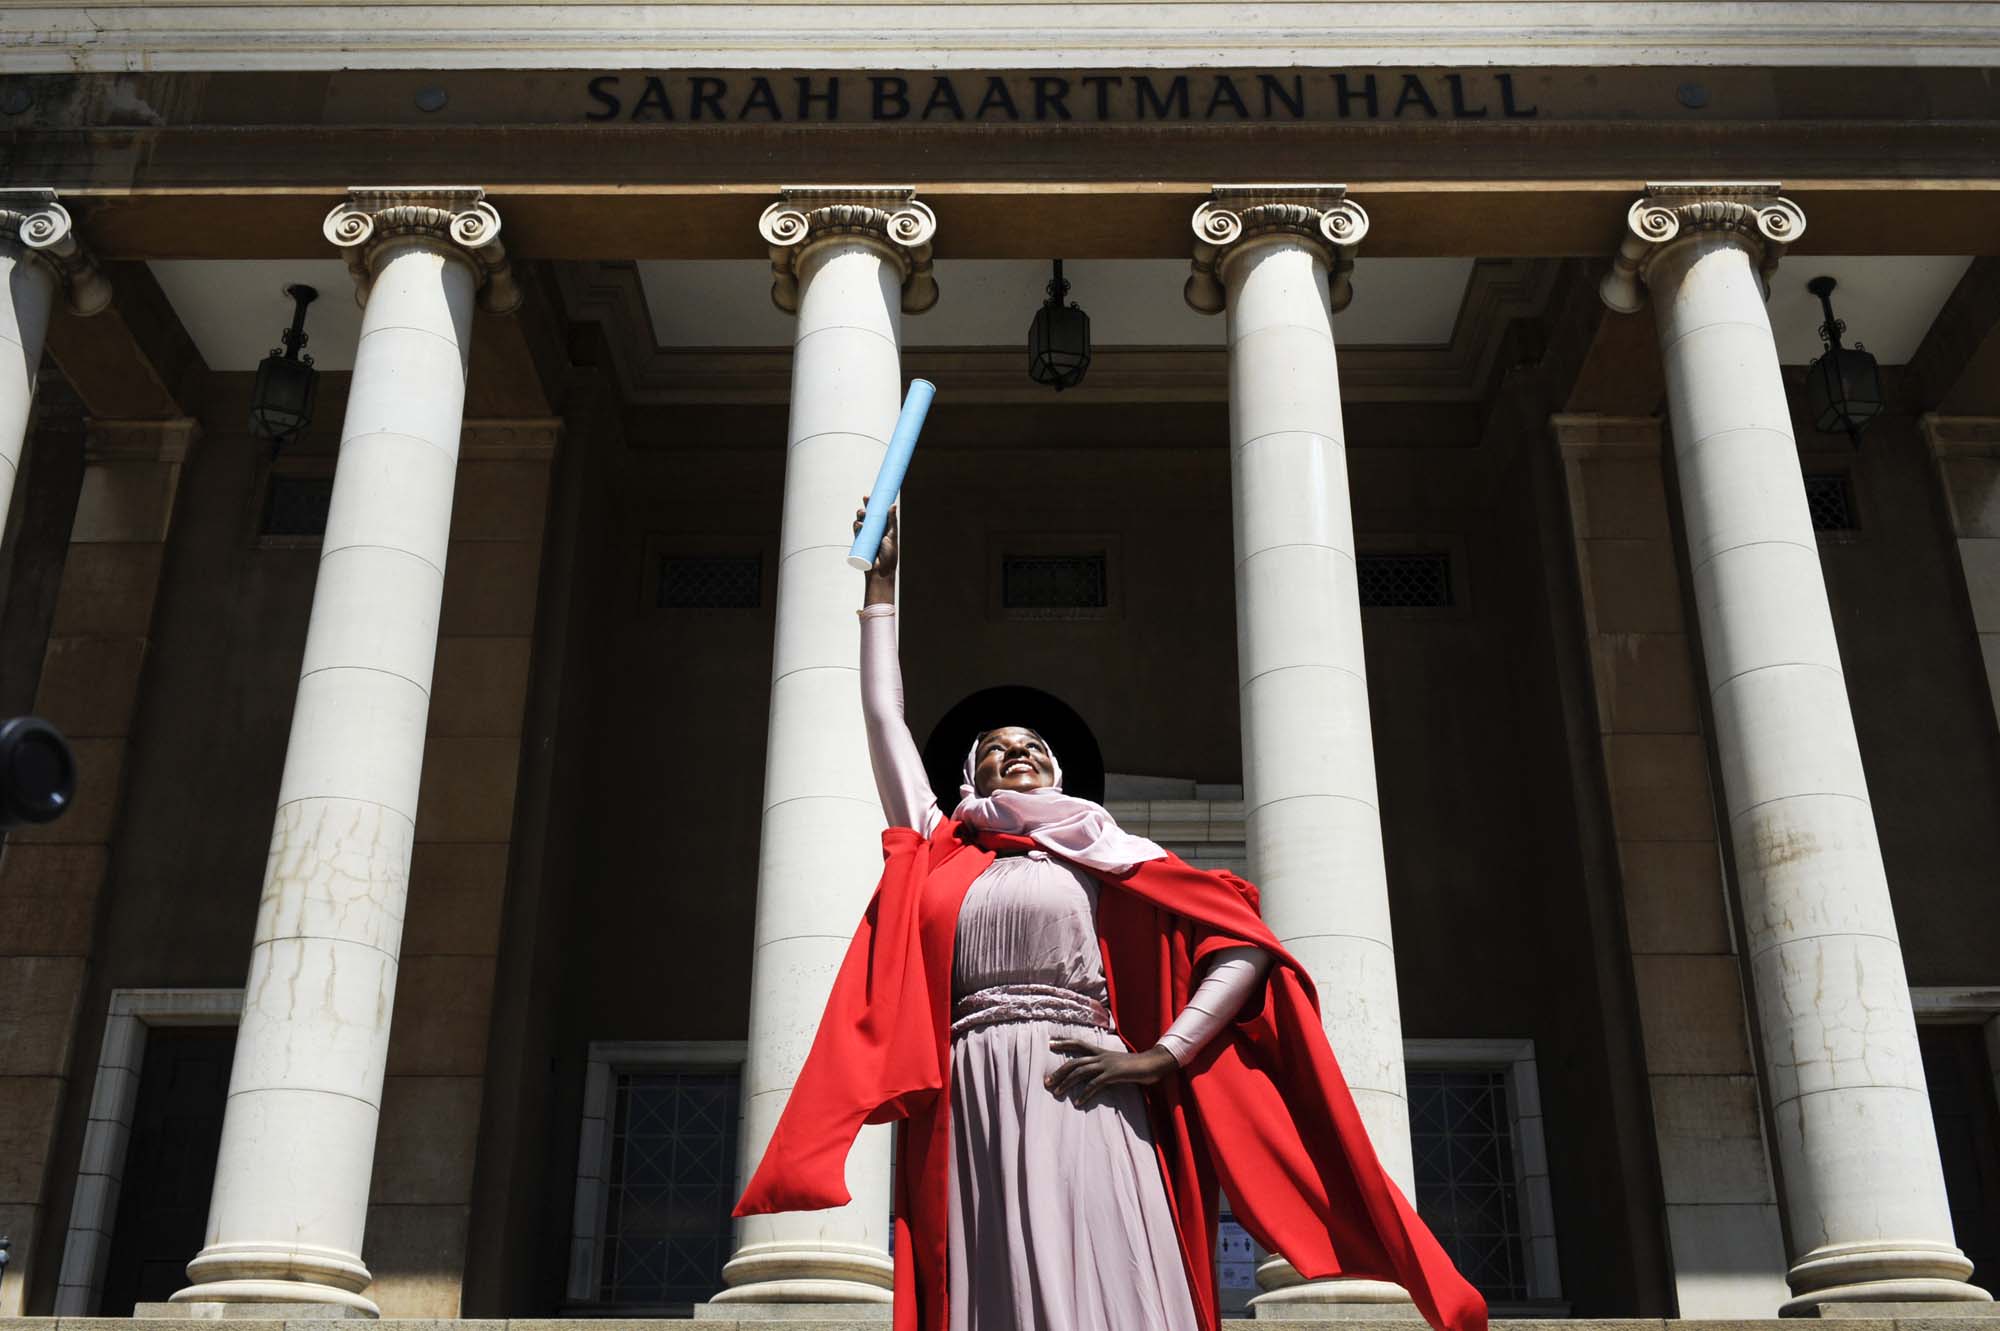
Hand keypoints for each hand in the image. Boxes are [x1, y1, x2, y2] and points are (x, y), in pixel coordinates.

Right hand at [854, 497, 897, 603]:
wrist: (881, 571)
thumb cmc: (889, 555)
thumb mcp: (892, 536)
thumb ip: (892, 521)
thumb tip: (893, 505)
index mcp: (882, 528)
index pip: (876, 513)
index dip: (871, 504)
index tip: (868, 496)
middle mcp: (873, 531)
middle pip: (866, 517)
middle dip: (864, 509)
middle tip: (865, 507)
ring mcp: (866, 537)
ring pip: (860, 523)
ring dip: (859, 517)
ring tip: (863, 517)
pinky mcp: (860, 543)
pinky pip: (856, 533)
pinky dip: (856, 527)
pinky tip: (859, 525)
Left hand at [1044, 1038, 1177, 1106]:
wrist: (1153, 1063)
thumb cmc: (1137, 1066)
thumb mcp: (1118, 1063)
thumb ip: (1106, 1067)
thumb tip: (1097, 1075)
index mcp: (1102, 1052)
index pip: (1079, 1044)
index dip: (1064, 1043)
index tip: (1050, 1043)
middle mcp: (1101, 1056)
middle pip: (1074, 1062)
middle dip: (1059, 1072)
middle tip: (1046, 1081)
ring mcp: (1107, 1064)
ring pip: (1081, 1072)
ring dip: (1067, 1083)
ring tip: (1057, 1092)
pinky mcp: (1113, 1074)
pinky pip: (1094, 1084)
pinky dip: (1085, 1093)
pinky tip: (1079, 1102)